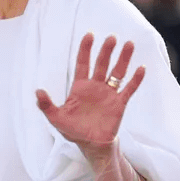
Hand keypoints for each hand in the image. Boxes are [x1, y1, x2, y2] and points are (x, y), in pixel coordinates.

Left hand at [35, 33, 144, 154]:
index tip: (90, 35)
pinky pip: (129, 89)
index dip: (85, 49)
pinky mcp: (119, 103)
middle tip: (112, 37)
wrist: (91, 145)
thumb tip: (38, 91)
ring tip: (129, 44)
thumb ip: (46, 105)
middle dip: (106, 50)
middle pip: (102, 64)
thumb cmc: (73, 131)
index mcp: (80, 87)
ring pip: (117, 73)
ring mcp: (109, 94)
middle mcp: (95, 87)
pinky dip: (135, 79)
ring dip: (123, 59)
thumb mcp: (56, 118)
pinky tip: (141, 68)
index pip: (83, 64)